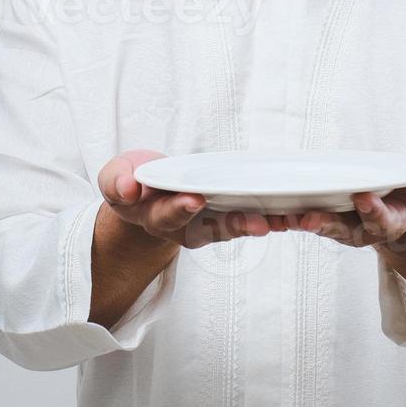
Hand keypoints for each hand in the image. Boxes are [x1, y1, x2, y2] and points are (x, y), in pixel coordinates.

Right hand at [98, 149, 294, 248]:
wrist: (145, 192)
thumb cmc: (132, 181)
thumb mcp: (115, 177)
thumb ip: (117, 182)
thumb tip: (128, 187)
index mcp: (152, 216)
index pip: (166, 214)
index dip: (180, 208)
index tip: (195, 199)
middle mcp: (182, 227)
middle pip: (208, 229)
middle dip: (233, 224)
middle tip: (255, 221)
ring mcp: (204, 226)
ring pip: (233, 228)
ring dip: (259, 225)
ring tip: (281, 222)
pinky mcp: (224, 218)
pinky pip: (247, 220)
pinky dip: (268, 218)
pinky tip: (290, 215)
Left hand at [291, 171, 405, 250]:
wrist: (403, 208)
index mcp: (391, 221)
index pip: (382, 220)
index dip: (374, 211)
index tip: (364, 197)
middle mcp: (364, 228)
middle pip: (345, 231)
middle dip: (329, 225)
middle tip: (312, 218)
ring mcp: (344, 224)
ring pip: (323, 227)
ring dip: (304, 223)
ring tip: (287, 216)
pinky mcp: (327, 216)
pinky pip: (307, 218)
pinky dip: (292, 215)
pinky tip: (275, 209)